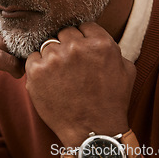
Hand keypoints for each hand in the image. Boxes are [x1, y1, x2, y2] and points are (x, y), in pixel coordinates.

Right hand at [0, 18, 23, 123]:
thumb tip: (28, 35)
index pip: (1, 22)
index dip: (18, 35)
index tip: (29, 48)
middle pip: (3, 31)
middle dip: (20, 46)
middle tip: (29, 59)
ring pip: (3, 43)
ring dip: (18, 57)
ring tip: (22, 68)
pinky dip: (12, 66)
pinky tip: (16, 74)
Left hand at [25, 22, 135, 146]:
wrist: (92, 131)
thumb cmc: (111, 101)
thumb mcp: (126, 70)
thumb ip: (112, 48)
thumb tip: (97, 35)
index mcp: (100, 44)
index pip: (84, 26)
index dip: (83, 38)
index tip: (83, 51)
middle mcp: (76, 47)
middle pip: (64, 32)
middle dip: (67, 45)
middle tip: (71, 64)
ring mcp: (54, 58)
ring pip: (47, 45)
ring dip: (52, 56)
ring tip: (61, 75)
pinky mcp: (36, 71)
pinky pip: (32, 58)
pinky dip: (38, 67)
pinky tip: (49, 81)